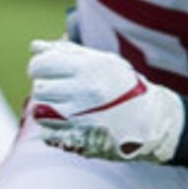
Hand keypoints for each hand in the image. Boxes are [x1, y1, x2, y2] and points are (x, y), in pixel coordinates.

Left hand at [27, 38, 182, 161]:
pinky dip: (52, 129)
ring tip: (64, 106)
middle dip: (45, 88)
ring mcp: (81, 119)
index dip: (39, 67)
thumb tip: (34, 47)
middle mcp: (83, 93)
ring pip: (39, 112)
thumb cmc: (123, 86)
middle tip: (60, 90)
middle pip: (39, 89)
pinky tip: (68, 123)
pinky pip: (47, 133)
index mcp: (89, 69)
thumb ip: (67, 52)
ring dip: (46, 109)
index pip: (41, 65)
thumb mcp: (102, 61)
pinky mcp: (79, 141)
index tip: (47, 70)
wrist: (153, 121)